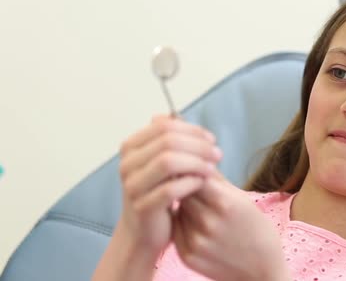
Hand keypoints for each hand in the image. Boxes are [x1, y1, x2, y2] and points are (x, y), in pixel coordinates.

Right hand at [116, 115, 221, 255]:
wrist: (143, 232)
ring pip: (168, 162)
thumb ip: (169, 140)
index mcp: (131, 147)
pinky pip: (171, 189)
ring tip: (213, 168)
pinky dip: (191, 183)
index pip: (164, 126)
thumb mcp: (162, 163)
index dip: (192, 130)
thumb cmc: (157, 193)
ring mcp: (132, 186)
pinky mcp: (143, 207)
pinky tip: (203, 183)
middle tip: (217, 154)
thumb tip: (177, 115)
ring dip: (197, 163)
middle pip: (168, 142)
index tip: (211, 140)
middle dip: (198, 146)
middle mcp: (127, 164)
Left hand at [173, 178, 290, 280]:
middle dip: (188, 185)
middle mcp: (208, 223)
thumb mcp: (243, 199)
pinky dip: (183, 223)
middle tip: (194, 185)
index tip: (197, 168)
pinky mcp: (187, 256)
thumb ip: (217, 180)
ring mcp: (196, 241)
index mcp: (226, 204)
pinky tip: (197, 224)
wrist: (262, 270)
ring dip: (184, 204)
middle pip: (184, 191)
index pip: (196, 174)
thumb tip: (197, 156)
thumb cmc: (255, 229)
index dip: (195, 170)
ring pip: (178, 209)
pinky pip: (176, 229)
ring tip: (200, 207)